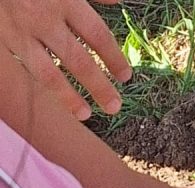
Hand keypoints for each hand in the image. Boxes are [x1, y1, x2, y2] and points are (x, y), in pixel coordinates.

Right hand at [0, 0, 129, 119]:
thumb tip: (116, 4)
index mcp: (65, 0)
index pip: (98, 35)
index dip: (114, 58)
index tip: (125, 76)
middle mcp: (43, 19)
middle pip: (77, 60)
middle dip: (98, 86)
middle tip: (114, 106)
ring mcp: (20, 31)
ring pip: (47, 72)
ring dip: (68, 97)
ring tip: (85, 114)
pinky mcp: (3, 38)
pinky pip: (25, 66)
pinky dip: (42, 83)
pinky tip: (55, 95)